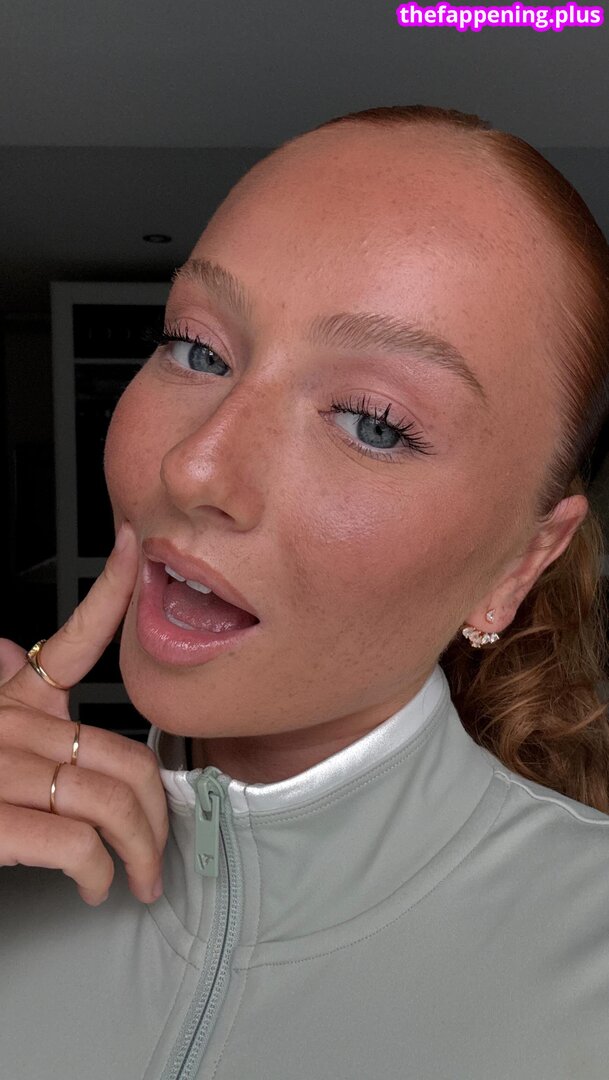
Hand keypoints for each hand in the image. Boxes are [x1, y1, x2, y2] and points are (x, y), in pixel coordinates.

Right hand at [0, 522, 168, 905]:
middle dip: (157, 812)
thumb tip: (10, 650)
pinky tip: (93, 885)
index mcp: (11, 703)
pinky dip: (98, 872)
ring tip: (136, 878)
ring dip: (139, 852)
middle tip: (159, 847)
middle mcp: (8, 727)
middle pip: (123, 754)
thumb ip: (2, 695)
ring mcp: (0, 771)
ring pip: (111, 801)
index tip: (132, 548)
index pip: (75, 638)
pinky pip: (76, 841)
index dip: (111, 589)